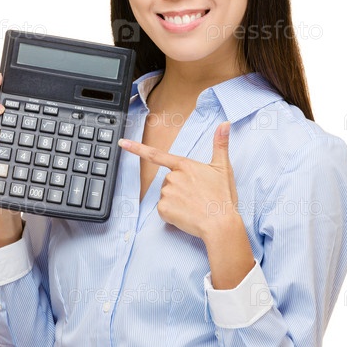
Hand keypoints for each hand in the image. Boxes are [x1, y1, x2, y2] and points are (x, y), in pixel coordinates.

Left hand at [119, 121, 238, 242]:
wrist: (220, 223)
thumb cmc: (222, 196)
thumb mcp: (223, 167)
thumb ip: (220, 144)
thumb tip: (225, 123)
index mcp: (184, 165)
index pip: (156, 154)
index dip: (136, 148)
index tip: (122, 143)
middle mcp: (172, 177)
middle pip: (168, 181)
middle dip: (179, 188)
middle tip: (197, 196)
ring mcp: (166, 193)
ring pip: (166, 196)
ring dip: (176, 201)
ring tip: (194, 206)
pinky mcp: (163, 209)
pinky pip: (163, 210)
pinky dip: (173, 214)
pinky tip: (186, 215)